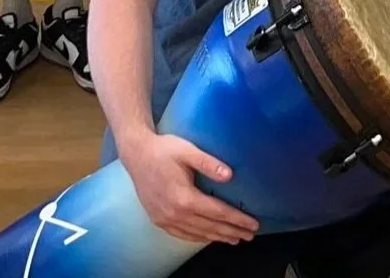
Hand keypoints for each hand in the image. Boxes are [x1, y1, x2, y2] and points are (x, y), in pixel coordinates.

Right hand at [121, 131, 258, 246]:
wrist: (136, 154)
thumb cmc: (163, 150)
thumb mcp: (187, 151)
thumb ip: (209, 163)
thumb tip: (230, 176)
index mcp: (184, 198)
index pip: (218, 213)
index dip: (237, 219)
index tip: (254, 224)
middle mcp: (174, 213)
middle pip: (210, 227)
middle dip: (232, 232)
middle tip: (250, 235)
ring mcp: (165, 219)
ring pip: (197, 233)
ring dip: (218, 237)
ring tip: (235, 239)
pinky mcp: (158, 220)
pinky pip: (182, 234)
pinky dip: (199, 237)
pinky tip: (208, 237)